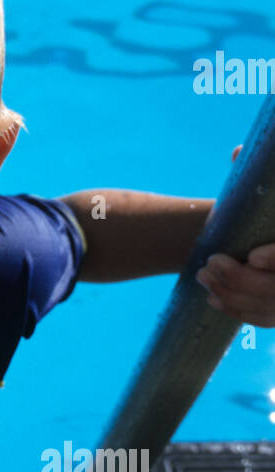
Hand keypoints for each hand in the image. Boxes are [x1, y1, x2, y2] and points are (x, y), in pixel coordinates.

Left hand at [194, 145, 274, 325]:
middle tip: (209, 265)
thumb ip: (257, 176)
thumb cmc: (269, 216)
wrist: (270, 239)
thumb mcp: (269, 199)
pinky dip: (240, 312)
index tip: (252, 256)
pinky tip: (214, 298)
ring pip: (272, 305)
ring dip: (234, 295)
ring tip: (204, 277)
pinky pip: (268, 319)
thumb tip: (237, 152)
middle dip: (243, 279)